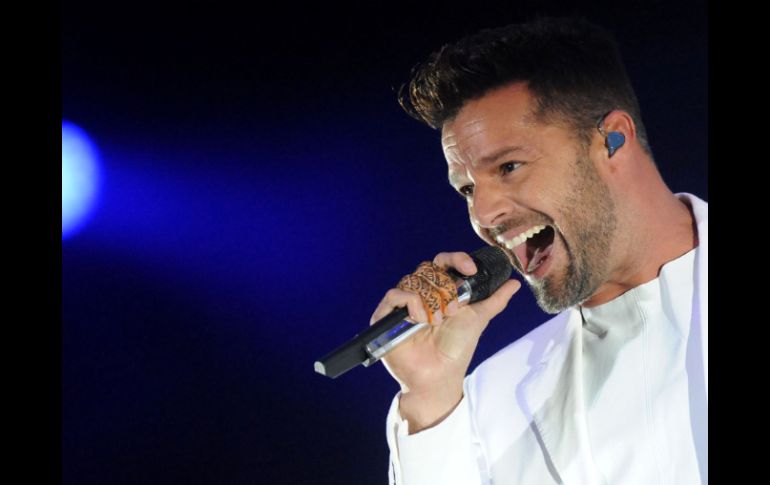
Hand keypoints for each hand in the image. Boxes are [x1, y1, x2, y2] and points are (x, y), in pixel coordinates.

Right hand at [369, 251, 520, 431]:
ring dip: (430, 300)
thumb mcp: (478, 319)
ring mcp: (402, 304)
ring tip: (437, 321)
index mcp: (439, 290)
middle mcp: (419, 294)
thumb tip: (514, 283)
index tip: (471, 269)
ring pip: (412, 280)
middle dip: (445, 287)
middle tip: (454, 310)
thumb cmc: (456, 350)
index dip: (456, 259)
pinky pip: (395, 295)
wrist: (440, 375)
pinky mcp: (385, 316)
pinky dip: (411, 304)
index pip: (442, 261)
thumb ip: (494, 300)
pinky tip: (420, 320)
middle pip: (428, 269)